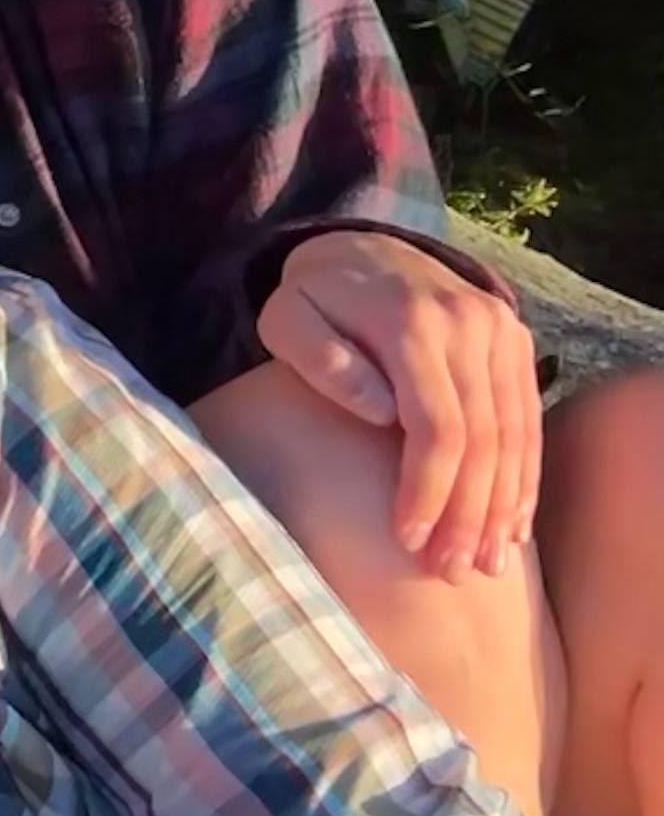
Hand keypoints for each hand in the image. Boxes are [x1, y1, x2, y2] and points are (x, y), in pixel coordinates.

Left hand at [261, 231, 541, 579]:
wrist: (363, 244)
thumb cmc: (312, 296)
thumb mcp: (287, 318)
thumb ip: (323, 362)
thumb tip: (380, 414)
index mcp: (411, 325)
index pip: (436, 426)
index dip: (427, 489)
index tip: (409, 539)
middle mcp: (469, 327)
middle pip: (482, 439)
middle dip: (469, 513)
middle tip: (451, 571)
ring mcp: (502, 332)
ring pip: (514, 434)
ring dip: (504, 504)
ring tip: (488, 562)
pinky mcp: (516, 342)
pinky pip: (529, 419)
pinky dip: (525, 474)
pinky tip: (514, 523)